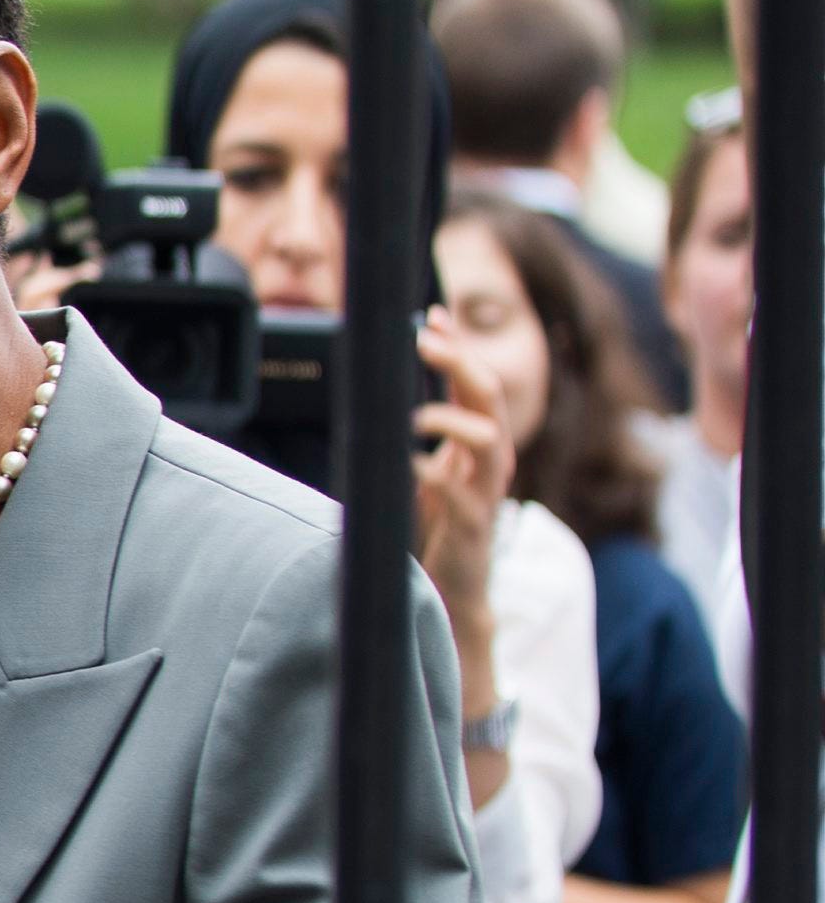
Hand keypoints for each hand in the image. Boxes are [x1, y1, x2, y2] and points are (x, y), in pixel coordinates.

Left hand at [412, 313, 515, 639]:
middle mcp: (494, 458)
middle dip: (461, 363)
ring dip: (451, 421)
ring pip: (489, 441)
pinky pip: (461, 496)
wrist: (455, 587)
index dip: (458, 347)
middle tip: (423, 341)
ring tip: (413, 418)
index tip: (429, 316)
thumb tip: (410, 380)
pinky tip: (409, 465)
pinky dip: (434, 476)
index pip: (479, 380)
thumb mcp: (439, 461)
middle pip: (491, 397)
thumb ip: (434, 421)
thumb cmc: (442, 520)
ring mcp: (487, 491)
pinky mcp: (472, 526)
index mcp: (484, 440)